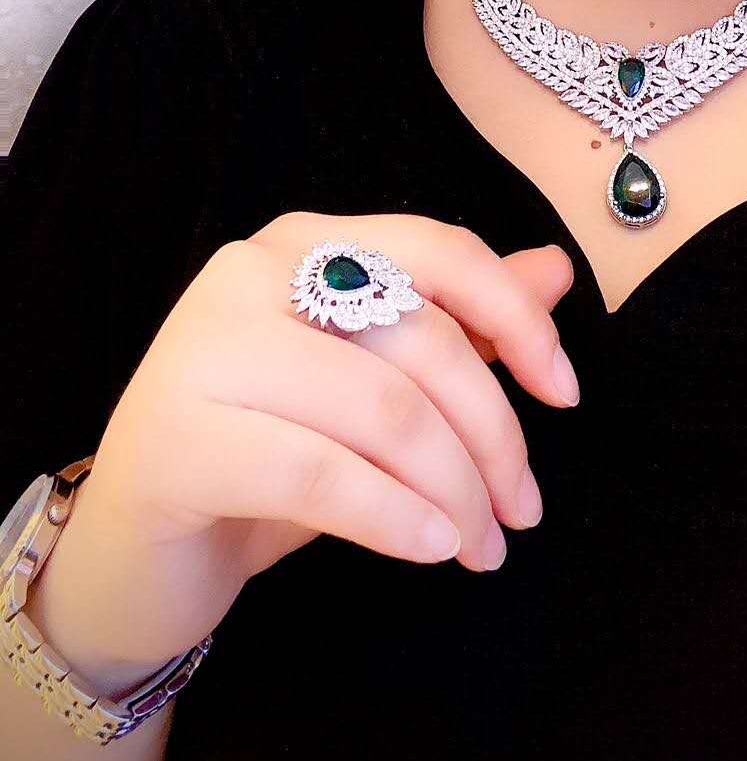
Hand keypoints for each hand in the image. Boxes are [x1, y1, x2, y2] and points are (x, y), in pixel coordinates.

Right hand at [44, 212, 578, 679]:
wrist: (134, 551)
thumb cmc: (262, 455)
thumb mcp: (370, 385)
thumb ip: (456, 322)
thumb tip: (555, 269)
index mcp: (304, 241)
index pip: (440, 252)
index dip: (517, 319)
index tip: (565, 394)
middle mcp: (249, 273)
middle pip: (421, 339)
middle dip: (493, 435)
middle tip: (520, 511)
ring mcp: (205, 349)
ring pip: (383, 410)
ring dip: (454, 490)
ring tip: (478, 546)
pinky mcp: (179, 437)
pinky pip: (322, 475)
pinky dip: (395, 517)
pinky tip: (429, 548)